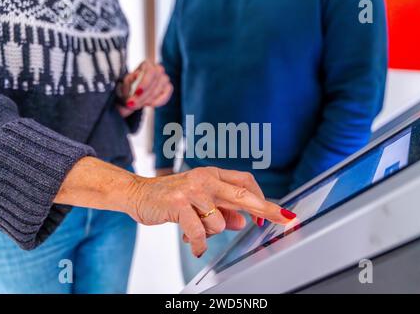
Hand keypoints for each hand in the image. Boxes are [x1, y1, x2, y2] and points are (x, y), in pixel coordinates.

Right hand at [55, 159, 295, 257]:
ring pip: (218, 221)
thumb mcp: (199, 202)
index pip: (244, 182)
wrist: (138, 193)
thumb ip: (222, 210)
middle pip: (242, 193)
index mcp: (212, 176)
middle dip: (264, 208)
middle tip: (281, 218)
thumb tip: (242, 221)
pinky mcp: (179, 203)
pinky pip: (200, 232)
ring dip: (210, 233)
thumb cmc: (170, 198)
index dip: (261, 197)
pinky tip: (194, 245)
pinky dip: (199, 244)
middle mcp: (205, 179)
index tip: (274, 212)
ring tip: (194, 231)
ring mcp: (192, 190)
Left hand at [117, 60, 172, 116]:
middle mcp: (158, 69)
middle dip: (144, 95)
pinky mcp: (168, 88)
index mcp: (146, 64)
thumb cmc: (129, 87)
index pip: (150, 72)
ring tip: (137, 105)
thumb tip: (136, 75)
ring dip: (147, 100)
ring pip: (159, 90)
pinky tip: (149, 104)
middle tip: (133, 104)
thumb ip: (129, 80)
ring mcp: (165, 79)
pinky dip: (157, 102)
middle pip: (155, 82)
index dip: (145, 83)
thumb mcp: (125, 82)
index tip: (137, 93)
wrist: (133, 95)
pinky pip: (165, 96)